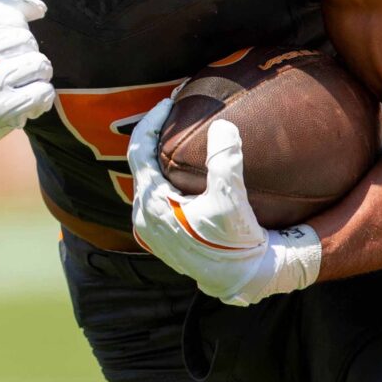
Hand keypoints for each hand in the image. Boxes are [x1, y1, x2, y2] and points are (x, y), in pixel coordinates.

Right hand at [0, 0, 54, 185]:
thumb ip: (2, 13)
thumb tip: (39, 7)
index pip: (9, 17)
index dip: (20, 28)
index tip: (13, 44)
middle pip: (27, 40)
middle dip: (27, 54)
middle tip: (13, 70)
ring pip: (40, 64)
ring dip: (38, 76)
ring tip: (21, 85)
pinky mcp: (3, 110)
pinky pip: (44, 91)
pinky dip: (42, 97)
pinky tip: (28, 101)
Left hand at [128, 99, 321, 305]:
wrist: (242, 280)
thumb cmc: (235, 243)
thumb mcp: (231, 200)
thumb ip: (225, 161)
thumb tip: (222, 126)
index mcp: (151, 204)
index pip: (139, 149)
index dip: (152, 120)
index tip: (170, 102)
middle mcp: (143, 215)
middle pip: (140, 162)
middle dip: (156, 134)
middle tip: (176, 112)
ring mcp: (151, 227)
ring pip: (148, 178)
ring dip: (161, 155)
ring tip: (180, 134)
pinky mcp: (163, 234)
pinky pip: (156, 192)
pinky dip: (166, 173)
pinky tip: (185, 167)